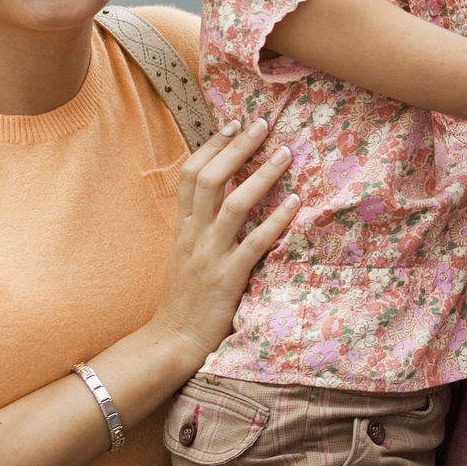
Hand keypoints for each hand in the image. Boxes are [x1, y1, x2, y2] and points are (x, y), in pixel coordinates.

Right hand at [153, 116, 299, 365]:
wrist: (172, 341)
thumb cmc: (185, 300)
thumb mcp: (185, 256)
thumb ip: (200, 228)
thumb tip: (224, 199)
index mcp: (182, 228)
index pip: (189, 175)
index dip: (211, 146)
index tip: (233, 124)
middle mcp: (193, 236)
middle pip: (209, 179)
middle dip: (236, 148)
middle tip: (262, 124)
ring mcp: (210, 256)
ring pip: (233, 205)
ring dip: (261, 175)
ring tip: (285, 153)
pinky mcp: (229, 278)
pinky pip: (254, 243)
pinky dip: (276, 220)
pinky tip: (295, 202)